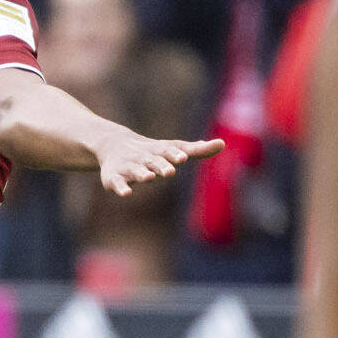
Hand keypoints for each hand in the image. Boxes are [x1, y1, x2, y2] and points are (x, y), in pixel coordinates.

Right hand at [91, 127, 219, 198]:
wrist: (114, 145)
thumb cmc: (152, 152)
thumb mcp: (174, 148)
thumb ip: (197, 149)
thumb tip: (223, 144)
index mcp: (160, 151)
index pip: (169, 152)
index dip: (175, 154)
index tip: (183, 157)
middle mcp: (145, 158)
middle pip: (154, 162)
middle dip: (161, 165)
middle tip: (169, 171)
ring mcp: (129, 167)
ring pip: (136, 170)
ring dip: (142, 174)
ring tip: (149, 177)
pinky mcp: (114, 177)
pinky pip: (117, 183)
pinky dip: (121, 188)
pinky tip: (126, 193)